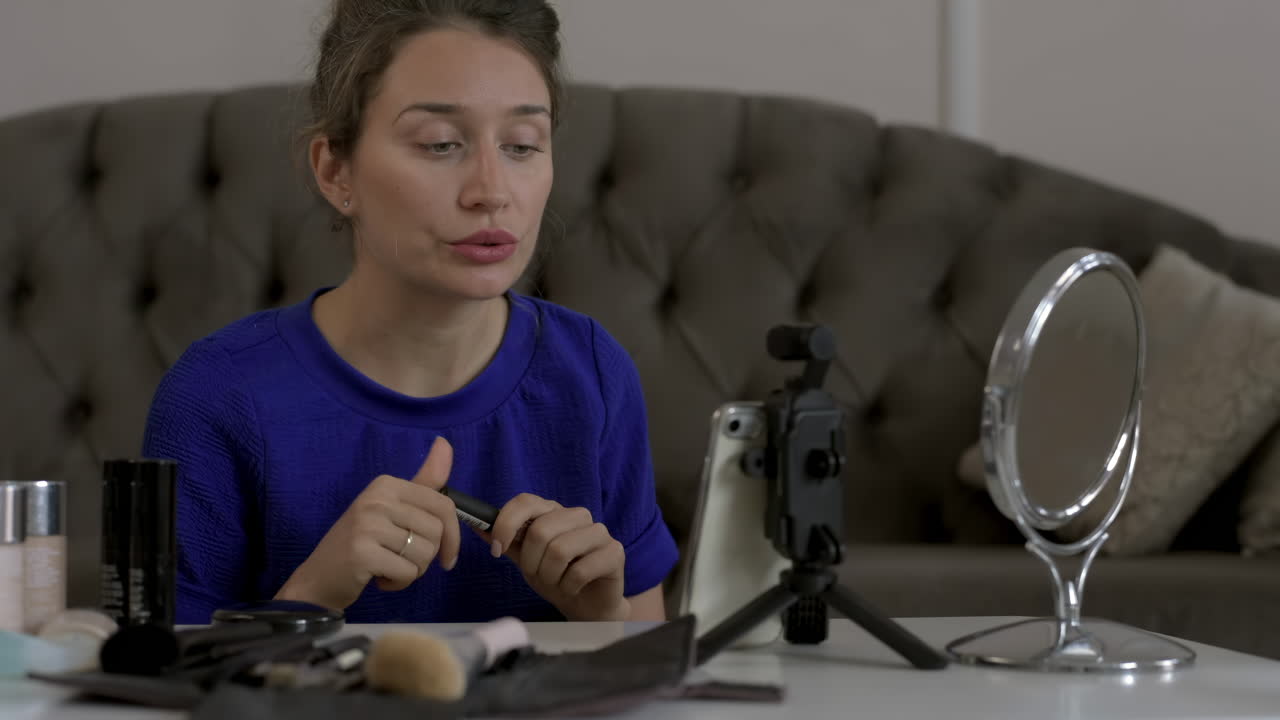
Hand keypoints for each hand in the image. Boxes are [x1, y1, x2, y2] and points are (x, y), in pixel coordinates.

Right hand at [275, 436, 461, 610]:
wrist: (319, 578)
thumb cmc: (362, 544)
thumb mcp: (393, 508)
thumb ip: (423, 481)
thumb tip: (445, 441)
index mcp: (386, 484)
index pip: (443, 505)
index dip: (453, 536)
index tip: (447, 556)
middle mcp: (377, 498)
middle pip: (436, 532)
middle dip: (426, 556)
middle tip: (399, 559)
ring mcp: (367, 524)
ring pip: (424, 554)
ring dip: (412, 571)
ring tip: (387, 566)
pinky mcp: (362, 553)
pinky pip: (408, 573)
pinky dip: (398, 583)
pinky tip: (378, 578)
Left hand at [484, 494, 628, 620]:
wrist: (587, 604)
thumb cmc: (557, 577)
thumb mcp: (525, 560)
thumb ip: (506, 542)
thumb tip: (476, 524)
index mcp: (554, 511)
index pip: (526, 501)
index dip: (506, 524)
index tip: (497, 550)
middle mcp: (578, 515)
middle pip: (540, 530)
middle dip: (531, 562)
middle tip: (537, 575)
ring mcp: (599, 532)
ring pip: (559, 550)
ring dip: (550, 576)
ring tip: (557, 582)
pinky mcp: (614, 552)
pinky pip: (580, 570)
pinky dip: (569, 587)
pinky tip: (574, 588)